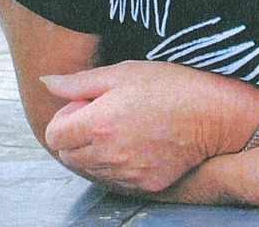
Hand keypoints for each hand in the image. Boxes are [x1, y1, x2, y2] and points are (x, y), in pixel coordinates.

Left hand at [41, 59, 258, 192]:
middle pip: (67, 155)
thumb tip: (46, 82)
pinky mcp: (145, 186)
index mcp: (100, 123)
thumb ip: (79, 82)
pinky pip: (113, 181)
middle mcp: (109, 155)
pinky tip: (135, 142)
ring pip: (88, 170)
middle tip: (102, 113)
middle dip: (75, 135)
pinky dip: (115, 165)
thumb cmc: (169, 85)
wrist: (212, 113)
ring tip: (120, 126)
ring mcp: (127, 174)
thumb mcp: (123, 72)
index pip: (53, 135)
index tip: (85, 104)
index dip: (65, 117)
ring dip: (93, 151)